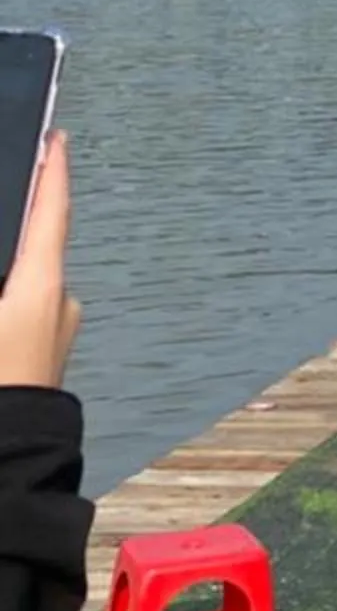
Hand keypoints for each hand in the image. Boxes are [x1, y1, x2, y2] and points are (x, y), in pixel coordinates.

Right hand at [0, 132, 81, 390]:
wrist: (3, 473)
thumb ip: (2, 269)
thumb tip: (8, 271)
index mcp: (40, 287)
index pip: (52, 211)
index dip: (52, 170)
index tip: (57, 137)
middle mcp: (57, 307)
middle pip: (33, 250)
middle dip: (10, 231)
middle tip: (1, 199)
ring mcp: (53, 339)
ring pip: (21, 289)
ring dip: (2, 279)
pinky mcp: (40, 365)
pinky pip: (18, 318)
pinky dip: (2, 304)